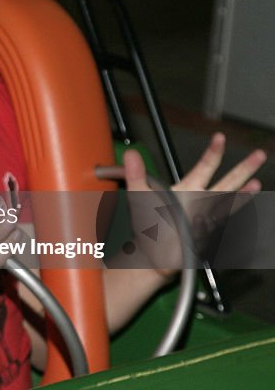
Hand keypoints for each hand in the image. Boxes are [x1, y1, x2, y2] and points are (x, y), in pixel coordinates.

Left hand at [120, 134, 265, 273]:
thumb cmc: (147, 223)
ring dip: (244, 192)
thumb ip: (136, 174)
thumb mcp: (139, 194)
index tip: (220, 137)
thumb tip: (130, 153)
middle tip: (259, 154)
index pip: (204, 167)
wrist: (150, 251)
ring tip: (258, 181)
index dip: (212, 153)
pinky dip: (222, 217)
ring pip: (228, 200)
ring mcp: (205, 216)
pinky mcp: (206, 232)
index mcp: (186, 189)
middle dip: (242, 168)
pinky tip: (232, 210)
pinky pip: (218, 222)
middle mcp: (199, 201)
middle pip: (226, 181)